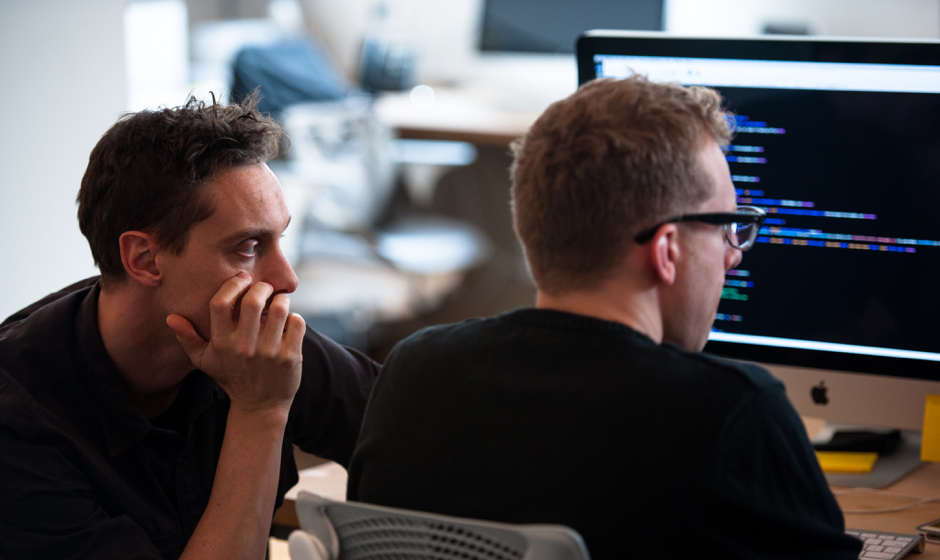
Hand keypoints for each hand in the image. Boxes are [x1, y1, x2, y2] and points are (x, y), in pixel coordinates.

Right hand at [166, 274, 305, 414]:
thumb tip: (171, 317)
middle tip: (263, 288)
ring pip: (280, 309)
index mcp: (221, 344)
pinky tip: (289, 322)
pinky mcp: (290, 357)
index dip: (232, 285)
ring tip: (278, 302)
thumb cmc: (231, 377)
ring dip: (281, 299)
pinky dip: (295, 317)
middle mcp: (244, 347)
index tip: (242, 280)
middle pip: (253, 301)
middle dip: (261, 287)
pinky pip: (297, 323)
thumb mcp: (204, 361)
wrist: (259, 406)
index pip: (220, 303)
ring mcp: (269, 353)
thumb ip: (188, 339)